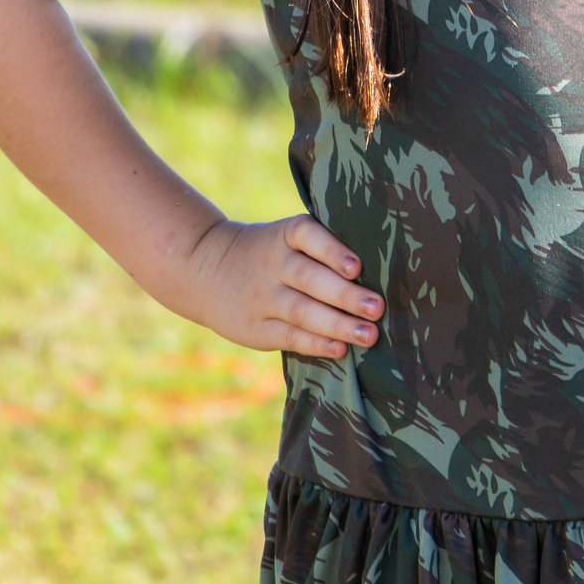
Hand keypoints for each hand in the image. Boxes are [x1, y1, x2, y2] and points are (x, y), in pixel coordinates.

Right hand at [182, 214, 383, 357]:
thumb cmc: (269, 252)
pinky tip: (340, 348)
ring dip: (337, 324)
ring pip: (302, 311)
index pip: (308, 236)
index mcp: (284, 235)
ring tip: (369, 334)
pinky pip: (289, 336)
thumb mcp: (284, 237)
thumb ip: (322, 248)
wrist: (205, 269)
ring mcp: (261, 297)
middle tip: (378, 307)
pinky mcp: (255, 328)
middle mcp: (272, 263)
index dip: (332, 250)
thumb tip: (378, 270)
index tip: (356, 267)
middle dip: (345, 295)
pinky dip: (316, 343)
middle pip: (310, 279)